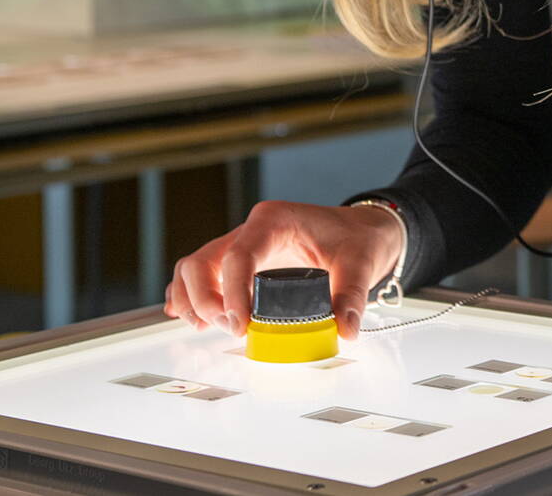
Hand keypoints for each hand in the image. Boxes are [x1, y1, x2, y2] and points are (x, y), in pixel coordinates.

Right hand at [163, 201, 403, 340]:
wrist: (361, 231)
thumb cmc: (357, 239)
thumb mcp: (361, 263)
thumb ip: (352, 295)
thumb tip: (345, 330)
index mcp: (274, 220)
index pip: (239, 255)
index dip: (232, 292)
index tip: (240, 325)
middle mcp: (251, 230)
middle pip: (202, 260)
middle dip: (205, 299)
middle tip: (230, 329)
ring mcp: (242, 245)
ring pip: (195, 267)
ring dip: (192, 299)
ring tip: (206, 327)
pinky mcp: (241, 262)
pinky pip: (202, 274)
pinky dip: (190, 296)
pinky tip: (191, 319)